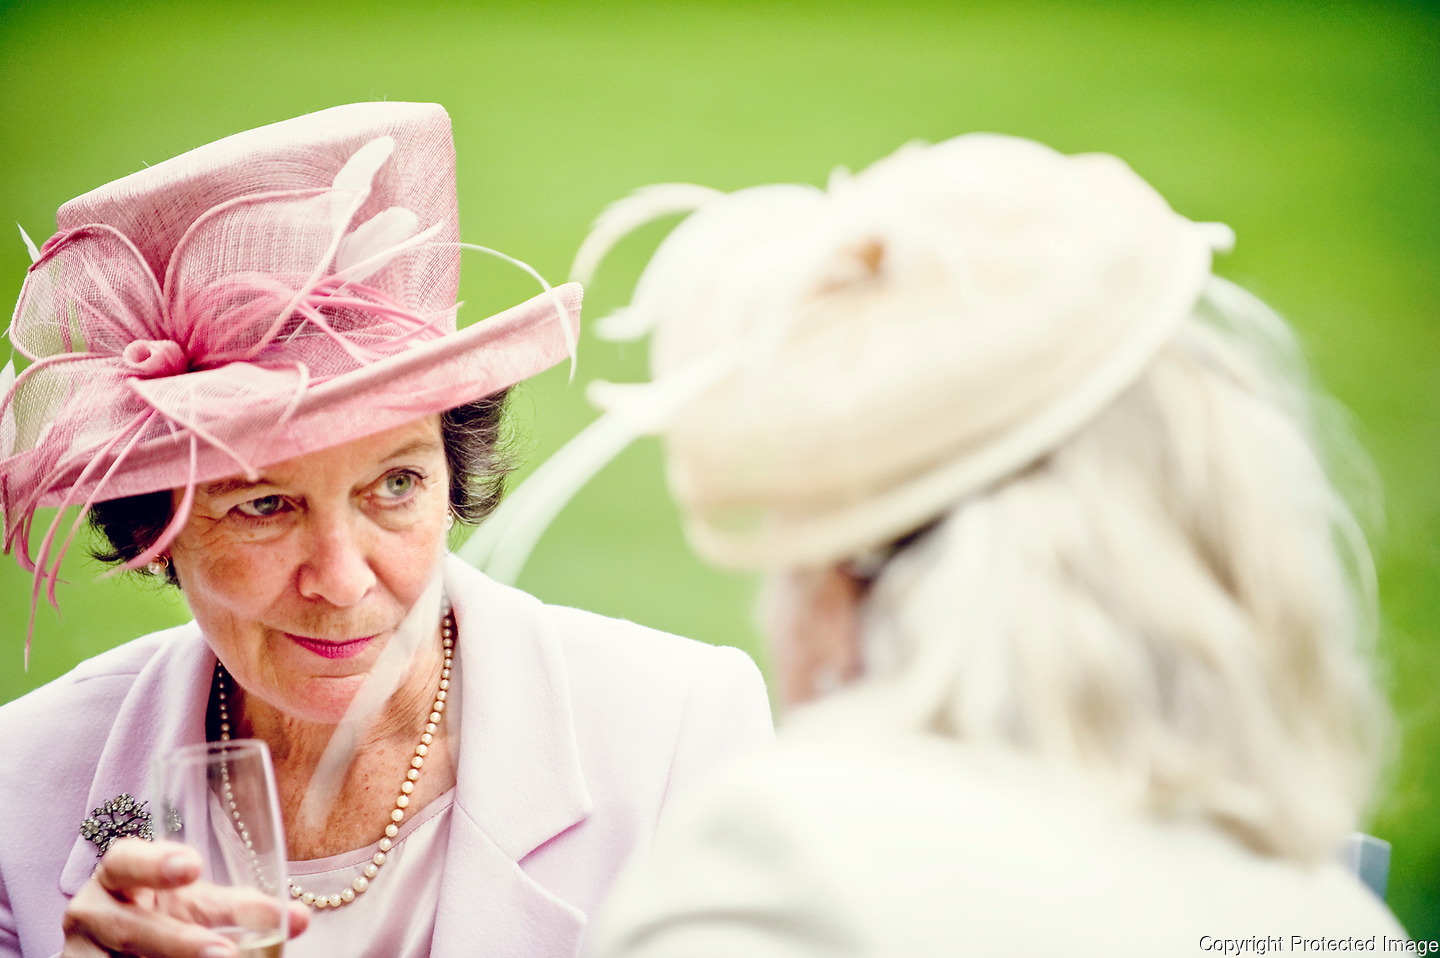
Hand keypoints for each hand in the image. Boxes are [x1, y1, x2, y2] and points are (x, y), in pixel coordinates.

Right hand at [61, 838, 309, 956]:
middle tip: (224, 952)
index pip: (125, 859)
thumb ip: (244, 908)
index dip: (154, 862)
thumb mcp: (198, 905)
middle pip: (129, 928)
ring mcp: (81, 952)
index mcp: (119, 875)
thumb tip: (300, 918)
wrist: (118, 952)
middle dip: (179, 942)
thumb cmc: (165, 916)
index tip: (193, 866)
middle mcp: (92, 911)